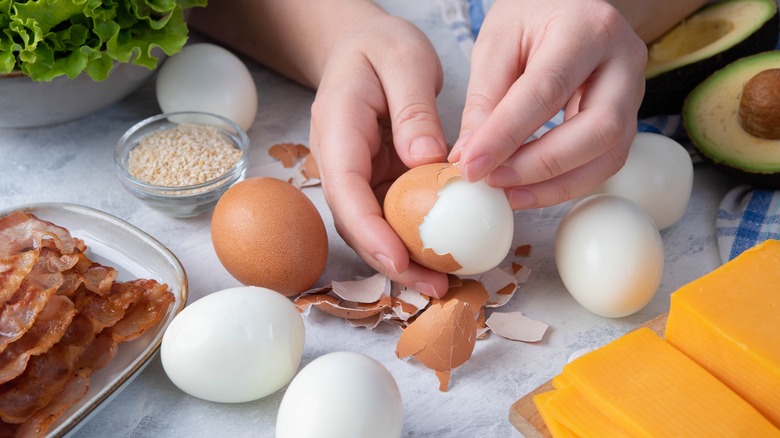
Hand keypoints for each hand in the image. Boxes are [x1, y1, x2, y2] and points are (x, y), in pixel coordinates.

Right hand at [309, 13, 450, 297]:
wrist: (361, 47)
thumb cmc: (380, 46)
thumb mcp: (403, 59)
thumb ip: (413, 109)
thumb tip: (427, 163)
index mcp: (337, 127)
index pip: (344, 186)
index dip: (369, 229)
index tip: (398, 259)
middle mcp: (339, 159)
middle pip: (355, 221)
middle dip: (390, 260)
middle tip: (434, 286)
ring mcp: (356, 174)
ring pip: (372, 227)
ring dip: (403, 259)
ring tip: (443, 283)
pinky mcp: (376, 181)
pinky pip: (391, 217)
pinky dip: (413, 240)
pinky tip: (442, 256)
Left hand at [448, 0, 647, 208]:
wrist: (568, 6)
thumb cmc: (532, 17)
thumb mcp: (497, 43)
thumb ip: (485, 100)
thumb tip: (470, 157)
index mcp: (587, 28)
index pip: (547, 90)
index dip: (507, 135)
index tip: (472, 166)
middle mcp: (624, 59)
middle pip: (597, 129)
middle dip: (541, 166)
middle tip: (492, 181)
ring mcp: (635, 90)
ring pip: (610, 154)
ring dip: (556, 184)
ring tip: (508, 193)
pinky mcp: (628, 117)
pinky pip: (605, 161)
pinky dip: (566, 182)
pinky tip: (529, 188)